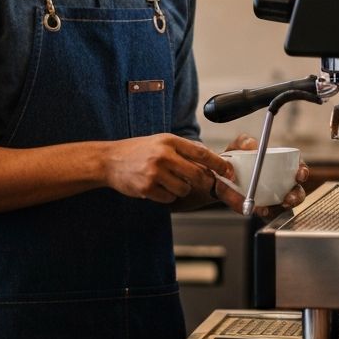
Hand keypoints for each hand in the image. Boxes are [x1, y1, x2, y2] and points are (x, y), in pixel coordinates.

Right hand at [102, 134, 232, 204]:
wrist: (109, 160)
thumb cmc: (137, 150)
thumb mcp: (160, 141)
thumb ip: (182, 149)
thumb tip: (206, 157)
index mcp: (169, 141)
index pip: (201, 153)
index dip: (218, 164)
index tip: (228, 171)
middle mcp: (163, 155)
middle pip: (196, 174)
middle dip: (204, 182)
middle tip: (203, 183)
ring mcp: (154, 172)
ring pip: (184, 189)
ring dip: (181, 189)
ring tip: (167, 181)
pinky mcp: (147, 188)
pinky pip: (169, 198)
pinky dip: (167, 196)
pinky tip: (156, 187)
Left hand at [212, 134, 309, 219]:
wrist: (219, 179)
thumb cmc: (234, 161)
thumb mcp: (236, 148)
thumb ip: (242, 142)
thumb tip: (251, 144)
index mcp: (280, 166)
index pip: (298, 167)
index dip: (303, 171)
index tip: (299, 174)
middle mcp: (282, 183)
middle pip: (297, 190)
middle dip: (297, 196)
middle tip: (289, 198)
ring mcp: (275, 198)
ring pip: (287, 205)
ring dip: (284, 207)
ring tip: (276, 206)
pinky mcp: (266, 210)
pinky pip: (269, 214)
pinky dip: (266, 212)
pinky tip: (262, 210)